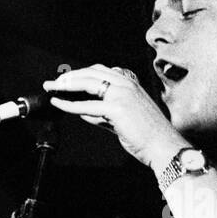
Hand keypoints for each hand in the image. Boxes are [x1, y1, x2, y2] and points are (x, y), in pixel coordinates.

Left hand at [43, 65, 182, 170]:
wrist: (164, 146)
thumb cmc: (148, 135)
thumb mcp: (124, 118)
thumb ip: (104, 112)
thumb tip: (83, 111)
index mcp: (131, 83)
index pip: (100, 71)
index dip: (80, 73)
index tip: (66, 79)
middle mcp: (127, 84)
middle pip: (91, 73)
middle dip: (69, 76)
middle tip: (53, 82)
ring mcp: (122, 94)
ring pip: (87, 83)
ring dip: (66, 85)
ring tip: (52, 89)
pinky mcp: (117, 108)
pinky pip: (87, 105)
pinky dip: (69, 104)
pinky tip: (59, 104)